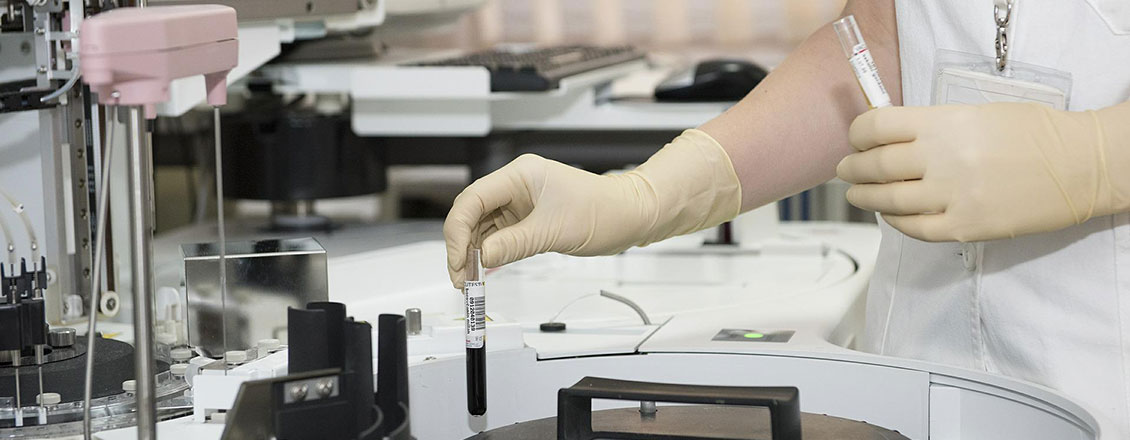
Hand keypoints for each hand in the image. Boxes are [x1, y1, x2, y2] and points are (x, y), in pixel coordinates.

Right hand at [444, 130, 741, 287]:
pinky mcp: (527, 221)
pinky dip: (488, 256)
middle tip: (460, 278)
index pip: (473, 199)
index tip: (457, 260)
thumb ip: (514, 244)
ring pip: (482, 228)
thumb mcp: (555, 231)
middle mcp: (515, 186)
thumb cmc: (604, 211)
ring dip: (473, 254)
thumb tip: (481, 258)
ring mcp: (520, 204)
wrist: (631, 216)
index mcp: (520, 175)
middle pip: (472, 214)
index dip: (458, 230)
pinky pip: (498, 237)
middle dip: (461, 246)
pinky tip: (483, 273)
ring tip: (469, 282)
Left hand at [837, 102, 1129, 241]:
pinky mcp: (964, 227)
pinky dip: (894, 221)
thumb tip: (889, 138)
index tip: (855, 139)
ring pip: (887, 200)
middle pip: (875, 166)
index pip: (877, 126)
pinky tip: (890, 214)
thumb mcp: (976, 113)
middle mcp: (941, 159)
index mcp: (943, 123)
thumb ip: (932, 126)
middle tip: (846, 170)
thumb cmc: (1033, 133)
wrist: (1081, 165)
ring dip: (864, 197)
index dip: (857, 134)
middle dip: (852, 169)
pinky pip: (913, 228)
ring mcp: (951, 196)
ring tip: (858, 194)